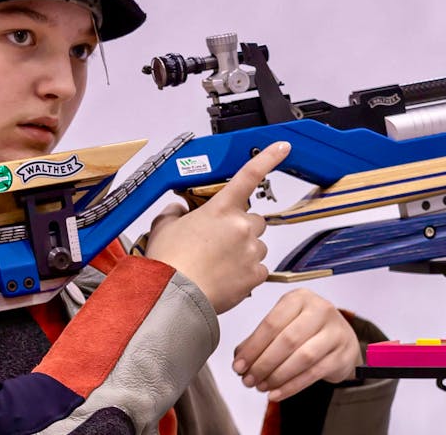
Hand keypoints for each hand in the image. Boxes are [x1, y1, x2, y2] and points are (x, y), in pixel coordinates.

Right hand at [144, 141, 289, 313]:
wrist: (174, 297)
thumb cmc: (168, 264)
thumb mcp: (163, 228)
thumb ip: (173, 214)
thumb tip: (177, 210)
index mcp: (220, 209)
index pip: (248, 175)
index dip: (268, 158)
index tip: (282, 148)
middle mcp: (240, 226)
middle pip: (254, 221)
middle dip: (241, 229)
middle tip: (220, 243)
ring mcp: (251, 251)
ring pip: (257, 246)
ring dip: (244, 252)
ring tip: (218, 265)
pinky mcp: (255, 275)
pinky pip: (258, 270)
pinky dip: (246, 274)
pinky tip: (226, 278)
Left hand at [231, 289, 361, 400]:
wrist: (342, 339)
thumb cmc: (306, 329)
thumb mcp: (284, 324)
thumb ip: (260, 339)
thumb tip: (239, 359)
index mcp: (300, 298)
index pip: (272, 323)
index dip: (253, 347)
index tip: (238, 365)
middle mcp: (321, 310)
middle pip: (287, 341)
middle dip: (263, 364)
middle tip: (247, 380)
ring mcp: (336, 332)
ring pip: (302, 358)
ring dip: (277, 376)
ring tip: (260, 387)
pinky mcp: (343, 354)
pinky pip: (314, 373)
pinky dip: (292, 386)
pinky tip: (276, 394)